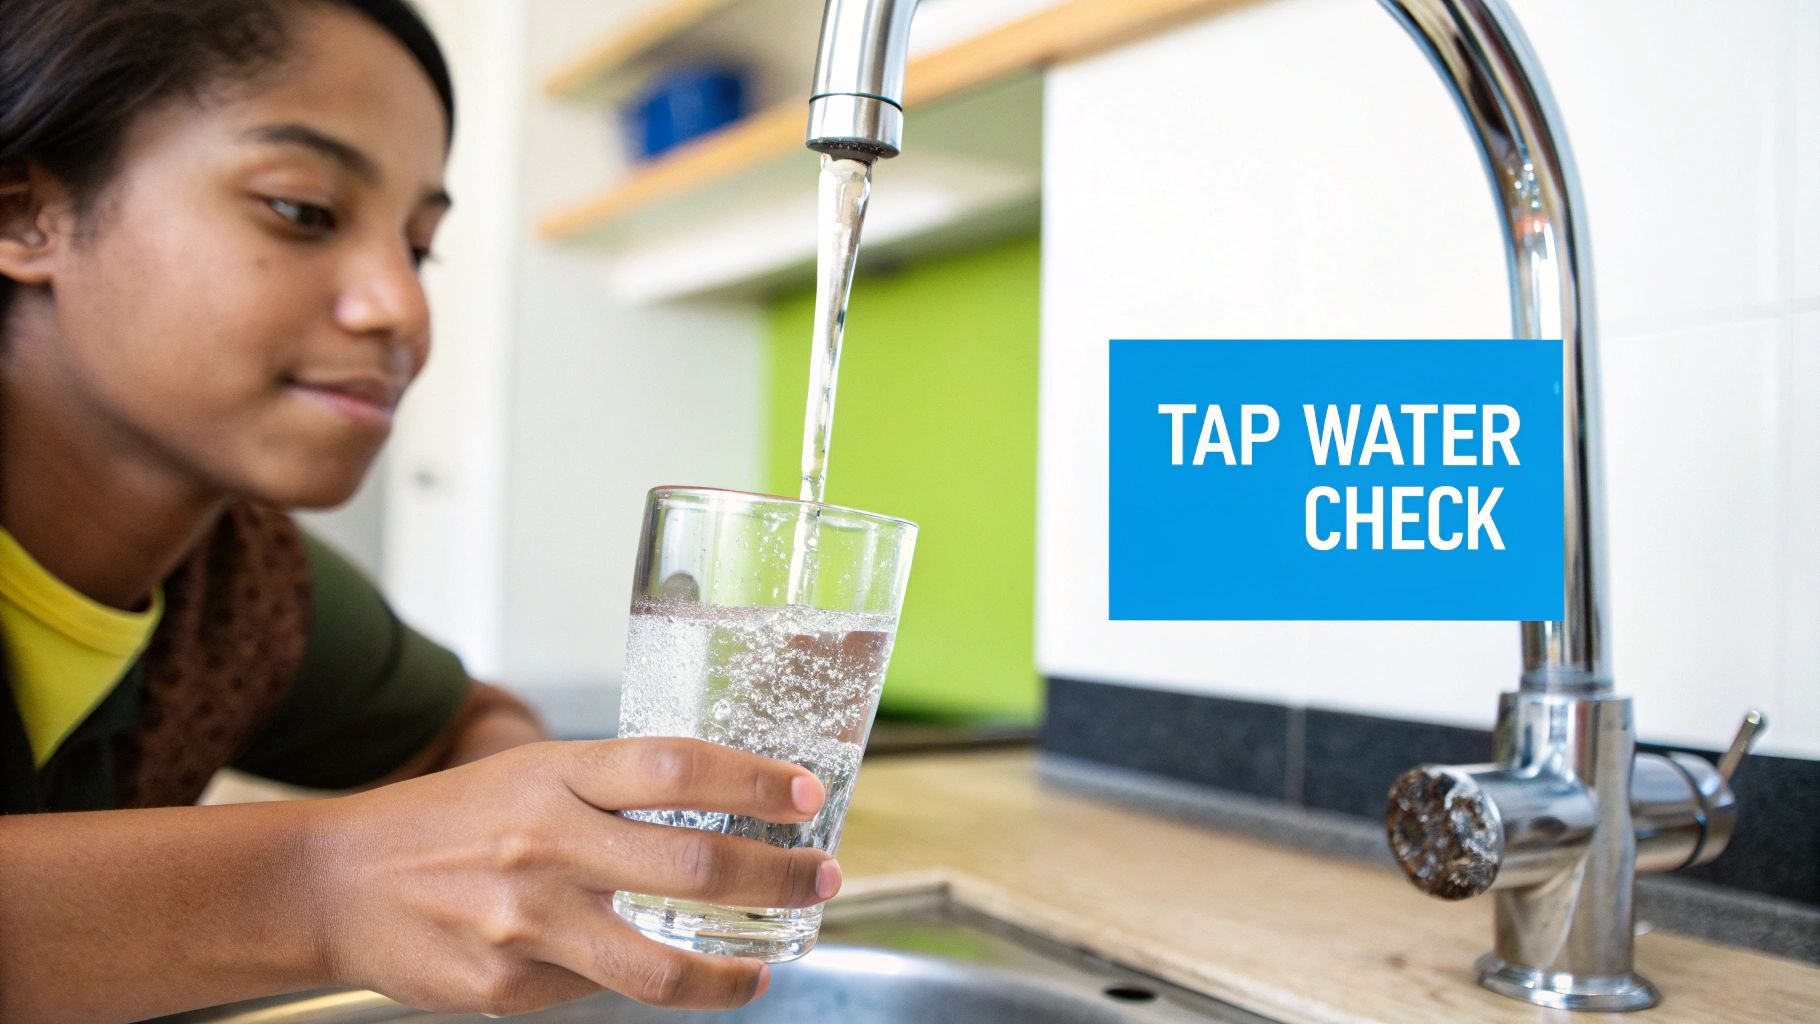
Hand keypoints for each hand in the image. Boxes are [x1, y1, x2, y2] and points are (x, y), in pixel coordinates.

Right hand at [308, 738, 840, 1015]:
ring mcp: (528, 921)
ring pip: (661, 964)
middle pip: (693, 862)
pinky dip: (645, 986)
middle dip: (780, 875)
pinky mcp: (509, 987)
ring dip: (734, 974)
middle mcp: (547, 842)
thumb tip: (722, 811)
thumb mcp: (530, 776)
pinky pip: (602, 992)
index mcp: (556, 774)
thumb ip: (614, 791)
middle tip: (825, 878)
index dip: (753, 778)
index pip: (676, 765)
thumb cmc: (448, 822)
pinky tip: (664, 977)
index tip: (808, 793)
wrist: (334, 883)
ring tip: (766, 970)